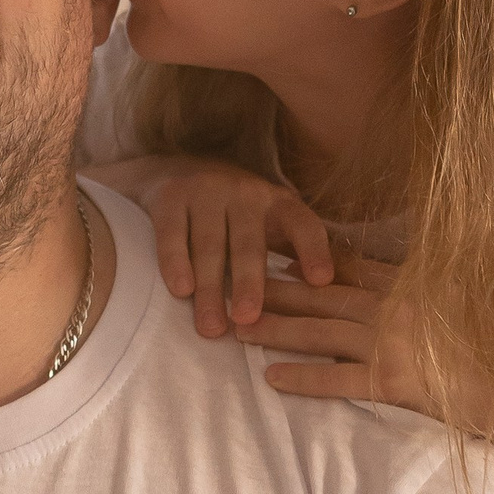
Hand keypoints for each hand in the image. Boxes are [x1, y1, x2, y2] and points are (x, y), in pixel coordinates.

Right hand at [134, 156, 335, 337]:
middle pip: (248, 243)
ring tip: (211, 327)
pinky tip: (180, 290)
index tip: (322, 282)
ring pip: (209, 244)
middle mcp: (244, 192)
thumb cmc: (232, 209)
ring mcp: (206, 191)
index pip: (302, 224)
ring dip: (210, 288)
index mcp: (277, 203)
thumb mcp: (268, 219)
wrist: (173, 165)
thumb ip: (293, 250)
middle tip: (247, 319)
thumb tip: (323, 294)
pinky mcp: (170, 196)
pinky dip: (175, 262)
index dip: (314, 251)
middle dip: (248, 283)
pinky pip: (172, 234)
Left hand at [235, 253, 452, 421]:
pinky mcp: (393, 382)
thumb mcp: (464, 296)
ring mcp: (393, 343)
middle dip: (277, 291)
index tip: (275, 252)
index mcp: (412, 283)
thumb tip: (394, 272)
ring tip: (238, 328)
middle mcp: (396, 307)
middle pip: (323, 297)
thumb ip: (429, 282)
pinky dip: (303, 378)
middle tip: (234, 286)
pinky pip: (338, 379)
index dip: (309, 258)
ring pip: (321, 333)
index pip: (350, 265)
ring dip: (277, 330)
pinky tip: (271, 378)